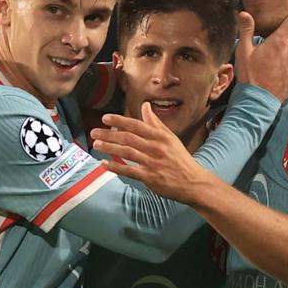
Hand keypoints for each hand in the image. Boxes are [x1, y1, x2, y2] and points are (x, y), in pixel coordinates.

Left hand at [93, 104, 216, 203]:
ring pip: (127, 153)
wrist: (194, 182)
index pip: (136, 125)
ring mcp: (153, 163)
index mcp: (161, 136)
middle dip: (109, 134)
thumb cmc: (180, 159)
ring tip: (97, 145)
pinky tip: (104, 164)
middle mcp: (156, 147)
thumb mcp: (170, 138)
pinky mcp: (150, 177)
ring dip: (110, 148)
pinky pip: (130, 171)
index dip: (119, 121)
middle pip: (128, 138)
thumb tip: (145, 105)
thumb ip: (155, 122)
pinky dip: (116, 167)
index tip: (105, 118)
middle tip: (94, 132)